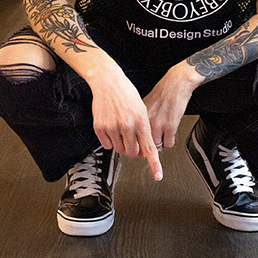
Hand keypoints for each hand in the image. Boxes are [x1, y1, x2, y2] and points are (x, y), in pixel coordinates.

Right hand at [85, 62, 162, 180]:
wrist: (108, 82)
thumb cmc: (127, 94)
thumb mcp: (141, 110)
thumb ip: (143, 131)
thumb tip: (142, 151)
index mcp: (141, 121)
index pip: (149, 148)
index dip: (154, 164)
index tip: (158, 176)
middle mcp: (127, 125)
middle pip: (132, 152)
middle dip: (133, 148)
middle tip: (131, 135)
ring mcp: (112, 127)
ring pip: (119, 150)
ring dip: (121, 144)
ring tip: (120, 127)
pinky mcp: (100, 127)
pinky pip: (106, 145)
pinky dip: (109, 140)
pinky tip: (111, 126)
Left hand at [143, 62, 202, 151]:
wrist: (175, 84)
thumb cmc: (162, 93)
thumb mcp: (146, 106)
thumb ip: (142, 120)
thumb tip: (138, 136)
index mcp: (138, 116)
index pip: (134, 138)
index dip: (138, 144)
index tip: (141, 147)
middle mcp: (147, 121)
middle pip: (145, 144)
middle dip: (150, 145)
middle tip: (154, 141)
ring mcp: (158, 124)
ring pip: (157, 146)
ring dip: (161, 143)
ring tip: (163, 135)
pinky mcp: (170, 126)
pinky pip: (169, 143)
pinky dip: (170, 141)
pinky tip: (170, 133)